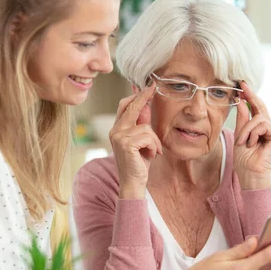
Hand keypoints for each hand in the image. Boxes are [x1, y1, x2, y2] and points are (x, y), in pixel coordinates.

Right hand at [109, 83, 161, 198]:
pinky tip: (151, 155)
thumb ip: (142, 124)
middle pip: (131, 107)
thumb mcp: (142, 141)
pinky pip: (148, 136)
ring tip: (154, 151)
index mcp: (117, 129)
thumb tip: (146, 105)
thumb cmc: (139, 163)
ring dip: (155, 140)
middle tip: (153, 87)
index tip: (148, 87)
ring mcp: (119, 137)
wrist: (133, 182)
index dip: (136, 96)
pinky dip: (154, 146)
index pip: (125, 106)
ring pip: (146, 127)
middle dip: (143, 97)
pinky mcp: (126, 143)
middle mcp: (115, 131)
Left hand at [233, 82, 270, 189]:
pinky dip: (253, 134)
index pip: (255, 109)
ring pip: (258, 118)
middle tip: (243, 85)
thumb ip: (242, 119)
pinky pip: (262, 125)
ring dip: (246, 130)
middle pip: (260, 108)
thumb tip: (242, 102)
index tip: (242, 86)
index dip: (250, 97)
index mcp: (259, 128)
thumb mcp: (239, 135)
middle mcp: (269, 128)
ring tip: (243, 142)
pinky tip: (252, 144)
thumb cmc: (244, 158)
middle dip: (251, 96)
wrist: (250, 173)